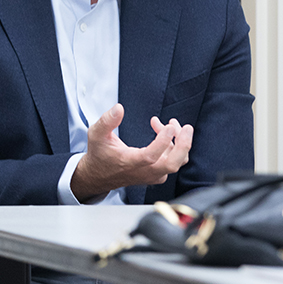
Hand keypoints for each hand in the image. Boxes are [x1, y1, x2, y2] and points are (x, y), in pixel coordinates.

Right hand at [71, 104, 192, 202]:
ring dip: (178, 141)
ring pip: (176, 162)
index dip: (162, 141)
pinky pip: (173, 162)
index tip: (168, 125)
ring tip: (169, 123)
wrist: (100, 175)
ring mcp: (153, 174)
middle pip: (173, 164)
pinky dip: (174, 146)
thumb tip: (119, 108)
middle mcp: (144, 171)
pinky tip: (163, 132)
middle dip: (183, 145)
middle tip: (186, 127)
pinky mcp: (157, 174)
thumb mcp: (97, 134)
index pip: (151, 156)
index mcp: (130, 163)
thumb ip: (106, 121)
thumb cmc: (100, 153)